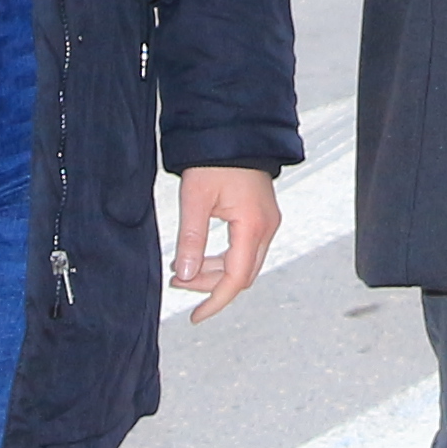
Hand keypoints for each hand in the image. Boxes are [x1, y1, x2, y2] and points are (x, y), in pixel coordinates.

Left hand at [170, 166, 281, 318]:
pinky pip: (246, 250)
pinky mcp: (262, 217)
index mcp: (252, 226)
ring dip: (215, 273)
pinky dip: (224, 260)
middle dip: (210, 286)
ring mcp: (267, 223)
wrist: (235, 131)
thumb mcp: (195, 199)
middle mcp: (266, 228)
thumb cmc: (216, 160)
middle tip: (179, 283)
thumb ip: (191, 240)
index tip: (196, 316)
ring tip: (183, 270)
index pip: (235, 278)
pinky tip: (201, 256)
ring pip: (244, 264)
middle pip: (241, 276)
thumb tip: (185, 275)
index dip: (215, 301)